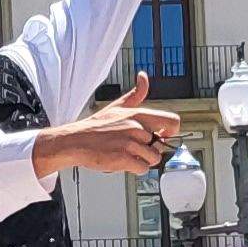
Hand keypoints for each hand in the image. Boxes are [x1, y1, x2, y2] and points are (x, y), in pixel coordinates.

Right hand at [29, 70, 183, 176]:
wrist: (75, 142)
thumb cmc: (95, 127)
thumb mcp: (117, 106)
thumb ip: (136, 94)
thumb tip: (143, 77)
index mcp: (138, 114)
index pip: (172, 121)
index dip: (170, 132)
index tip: (161, 136)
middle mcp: (136, 128)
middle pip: (161, 145)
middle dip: (150, 150)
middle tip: (135, 149)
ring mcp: (130, 144)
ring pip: (153, 159)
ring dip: (142, 161)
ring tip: (128, 155)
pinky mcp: (123, 158)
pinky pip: (143, 169)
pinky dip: (135, 169)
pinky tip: (123, 162)